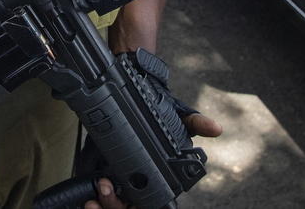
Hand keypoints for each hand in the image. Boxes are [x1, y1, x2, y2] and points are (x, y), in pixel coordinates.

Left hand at [84, 114, 222, 208]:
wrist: (132, 105)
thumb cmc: (158, 120)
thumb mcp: (176, 118)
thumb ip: (194, 123)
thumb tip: (216, 128)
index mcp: (160, 184)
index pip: (154, 203)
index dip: (143, 204)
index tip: (129, 197)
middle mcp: (142, 190)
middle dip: (115, 206)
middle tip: (106, 187)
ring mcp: (123, 190)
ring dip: (104, 206)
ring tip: (96, 193)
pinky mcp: (104, 185)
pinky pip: (99, 205)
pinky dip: (93, 206)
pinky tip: (88, 199)